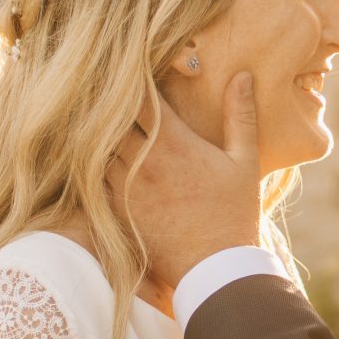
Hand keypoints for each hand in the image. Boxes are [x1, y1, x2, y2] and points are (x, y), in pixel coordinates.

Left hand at [110, 73, 264, 290]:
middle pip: (111, 118)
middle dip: (112, 103)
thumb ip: (240, 115)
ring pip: (97, 146)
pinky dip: (96, 165)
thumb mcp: (245, 161)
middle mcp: (142, 161)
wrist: (215, 270)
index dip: (132, 79)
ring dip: (102, 133)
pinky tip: (104, 160)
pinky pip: (93, 177)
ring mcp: (124, 187)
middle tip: (112, 91)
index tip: (133, 68)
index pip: (139, 97)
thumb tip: (242, 75)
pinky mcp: (115, 210)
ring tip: (105, 123)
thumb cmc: (234, 214)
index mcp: (173, 143)